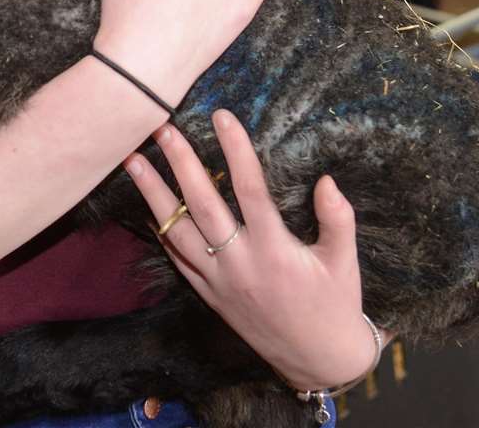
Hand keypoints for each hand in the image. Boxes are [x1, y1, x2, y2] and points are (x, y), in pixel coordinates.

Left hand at [124, 110, 377, 390]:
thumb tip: (327, 179)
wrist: (317, 361)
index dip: (235, 151)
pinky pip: (177, 258)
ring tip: (133, 161)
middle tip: (161, 128)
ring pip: (177, 232)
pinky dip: (160, 229)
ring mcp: (219, 281)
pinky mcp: (209, 295)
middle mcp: (241, 265)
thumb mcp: (345, 262)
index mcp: (276, 251)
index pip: (250, 190)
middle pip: (202, 205)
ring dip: (153, 194)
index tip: (221, 117)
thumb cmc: (335, 304)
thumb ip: (338, 219)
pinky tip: (146, 205)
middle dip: (180, 163)